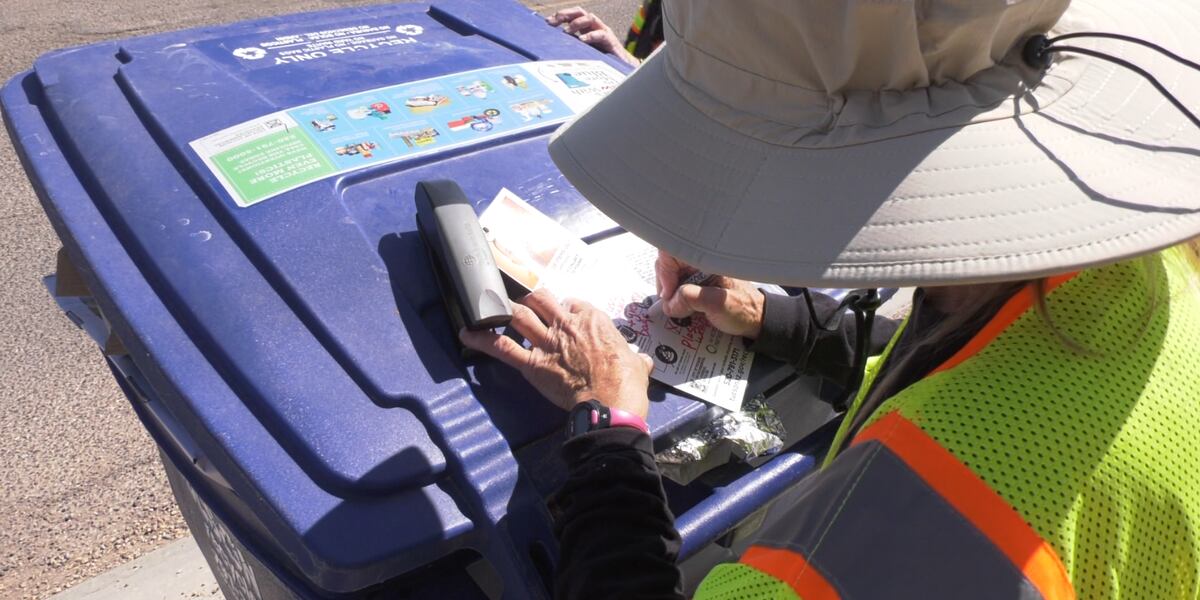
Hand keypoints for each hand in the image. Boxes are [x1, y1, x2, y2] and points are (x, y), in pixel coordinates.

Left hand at [460, 288, 652, 418]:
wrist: (612, 404)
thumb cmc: (627, 383)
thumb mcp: (638, 363)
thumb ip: (637, 358)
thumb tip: (642, 363)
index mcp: (593, 319)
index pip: (573, 302)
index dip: (566, 308)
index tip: (564, 316)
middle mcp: (567, 324)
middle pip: (541, 299)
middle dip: (531, 300)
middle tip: (525, 305)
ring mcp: (547, 342)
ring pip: (519, 314)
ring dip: (504, 311)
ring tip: (492, 309)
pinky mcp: (532, 364)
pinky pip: (502, 347)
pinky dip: (482, 339)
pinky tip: (466, 333)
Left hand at [546, 7, 639, 66]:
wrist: (623, 69)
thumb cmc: (601, 61)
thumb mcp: (583, 52)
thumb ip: (572, 48)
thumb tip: (551, 49)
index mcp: (587, 28)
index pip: (573, 15)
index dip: (560, 16)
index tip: (548, 22)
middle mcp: (595, 26)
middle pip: (580, 12)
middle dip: (566, 14)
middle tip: (553, 22)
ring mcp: (604, 32)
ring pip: (590, 18)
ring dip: (577, 23)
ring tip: (566, 31)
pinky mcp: (611, 41)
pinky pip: (601, 34)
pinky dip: (591, 36)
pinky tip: (582, 40)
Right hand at [655, 251, 765, 338]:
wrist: (756, 320)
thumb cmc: (743, 309)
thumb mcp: (717, 304)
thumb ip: (690, 299)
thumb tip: (668, 303)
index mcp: (708, 258)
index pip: (673, 250)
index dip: (664, 270)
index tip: (669, 294)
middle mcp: (701, 260)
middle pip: (668, 262)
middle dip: (664, 284)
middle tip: (669, 304)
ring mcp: (699, 271)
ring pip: (672, 275)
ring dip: (669, 292)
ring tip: (674, 309)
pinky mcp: (698, 282)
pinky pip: (678, 284)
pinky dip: (674, 296)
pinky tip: (679, 308)